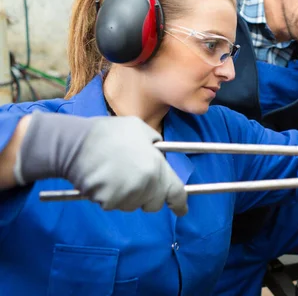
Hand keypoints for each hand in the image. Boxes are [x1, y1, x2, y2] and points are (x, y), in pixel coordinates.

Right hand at [14, 112, 187, 215]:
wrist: (74, 144)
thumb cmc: (109, 133)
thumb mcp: (140, 129)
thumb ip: (156, 145)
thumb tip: (160, 157)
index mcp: (156, 167)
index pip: (175, 192)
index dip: (180, 203)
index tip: (182, 210)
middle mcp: (144, 185)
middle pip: (154, 203)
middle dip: (149, 195)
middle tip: (136, 179)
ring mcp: (125, 196)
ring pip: (134, 204)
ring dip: (129, 195)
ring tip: (116, 173)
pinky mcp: (107, 202)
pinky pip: (115, 204)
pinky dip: (111, 196)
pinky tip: (104, 179)